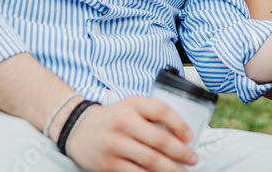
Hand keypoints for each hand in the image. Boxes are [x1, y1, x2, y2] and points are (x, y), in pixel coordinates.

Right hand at [65, 96, 197, 171]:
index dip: (179, 124)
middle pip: (159, 140)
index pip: (162, 111)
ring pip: (150, 161)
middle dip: (180, 153)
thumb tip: (180, 133)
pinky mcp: (110, 164)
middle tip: (192, 159)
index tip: (189, 137)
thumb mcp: (131, 105)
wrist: (78, 129)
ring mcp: (116, 145)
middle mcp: (124, 123)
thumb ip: (152, 113)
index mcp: (133, 105)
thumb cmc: (113, 118)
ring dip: (171, 169)